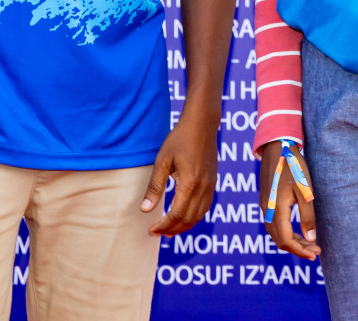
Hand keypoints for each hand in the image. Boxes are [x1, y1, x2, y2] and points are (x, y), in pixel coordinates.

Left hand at [142, 107, 217, 235]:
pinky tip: (184, 217)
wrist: (202, 124)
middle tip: (156, 233)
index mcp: (189, 183)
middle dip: (172, 229)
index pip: (176, 214)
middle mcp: (203, 188)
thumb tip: (145, 210)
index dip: (163, 225)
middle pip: (188, 219)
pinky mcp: (213, 183)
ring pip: (198, 216)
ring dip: (184, 226)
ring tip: (169, 230)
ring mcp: (210, 186)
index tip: (151, 230)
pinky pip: (205, 207)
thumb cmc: (179, 139)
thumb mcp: (162, 161)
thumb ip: (155, 187)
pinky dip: (194, 217)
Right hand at [259, 142, 319, 258]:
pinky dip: (285, 232)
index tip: (315, 254)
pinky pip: (273, 224)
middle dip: (297, 248)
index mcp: (276, 209)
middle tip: (315, 250)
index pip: (286, 240)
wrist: (276, 147)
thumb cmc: (293, 166)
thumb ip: (307, 216)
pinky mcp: (265, 200)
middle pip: (279, 240)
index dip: (300, 251)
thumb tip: (310, 239)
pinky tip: (297, 230)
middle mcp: (267, 210)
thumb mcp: (305, 191)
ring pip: (275, 233)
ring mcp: (264, 205)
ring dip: (291, 241)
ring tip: (308, 242)